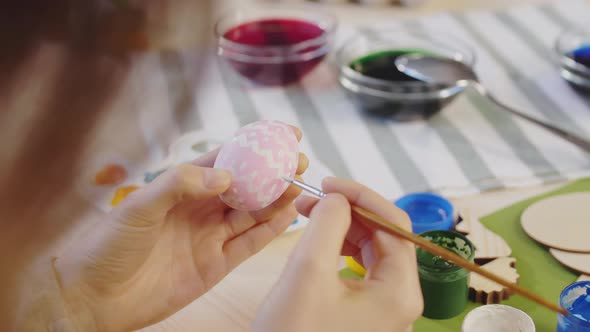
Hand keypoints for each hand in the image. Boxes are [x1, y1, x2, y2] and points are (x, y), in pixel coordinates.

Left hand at [54, 127, 307, 331]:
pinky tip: (287, 215)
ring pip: (251, 214)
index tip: (281, 134)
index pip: (225, 160)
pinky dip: (269, 230)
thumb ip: (181, 184)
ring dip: (275, 199)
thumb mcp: (139, 206)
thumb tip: (225, 174)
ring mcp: (209, 237)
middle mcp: (199, 210)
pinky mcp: (215, 265)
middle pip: (245, 187)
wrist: (94, 297)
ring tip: (298, 184)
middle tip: (298, 161)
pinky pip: (248, 244)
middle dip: (272, 173)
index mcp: (181, 188)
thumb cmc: (107, 245)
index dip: (253, 146)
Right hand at [253, 178, 422, 331]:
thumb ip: (327, 224)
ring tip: (309, 216)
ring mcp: (384, 310)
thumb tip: (338, 198)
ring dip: (343, 228)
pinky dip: (339, 250)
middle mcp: (400, 300)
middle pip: (385, 237)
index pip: (394, 224)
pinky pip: (360, 271)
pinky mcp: (365, 316)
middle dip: (349, 211)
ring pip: (371, 252)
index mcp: (399, 291)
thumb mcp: (307, 272)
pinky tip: (318, 240)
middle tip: (312, 199)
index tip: (327, 183)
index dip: (361, 196)